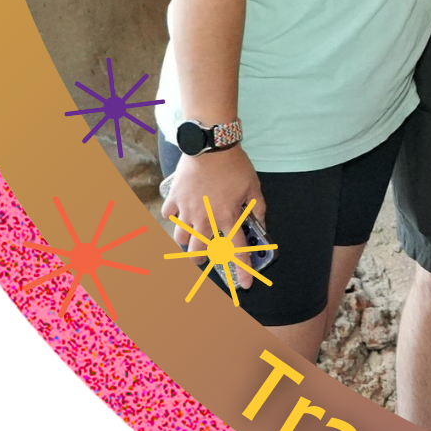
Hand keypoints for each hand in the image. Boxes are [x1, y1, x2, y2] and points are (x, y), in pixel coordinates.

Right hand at [162, 149, 265, 281]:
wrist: (210, 146)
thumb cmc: (235, 166)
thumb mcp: (253, 186)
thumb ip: (258, 208)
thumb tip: (261, 223)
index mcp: (227, 218)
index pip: (237, 251)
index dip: (243, 270)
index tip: (246, 285)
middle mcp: (205, 220)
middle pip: (198, 254)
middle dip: (202, 260)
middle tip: (205, 255)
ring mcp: (187, 211)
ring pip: (180, 239)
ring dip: (187, 240)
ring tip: (192, 234)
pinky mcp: (174, 199)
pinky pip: (169, 215)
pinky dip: (174, 216)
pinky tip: (180, 212)